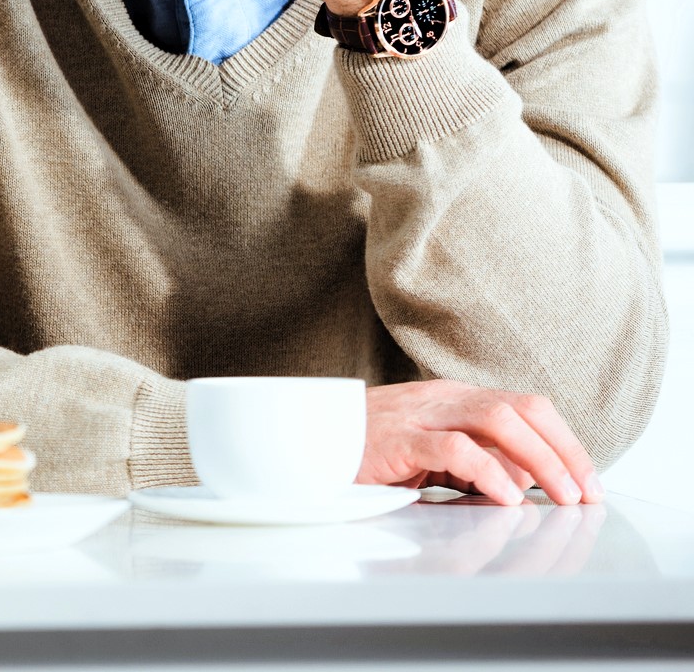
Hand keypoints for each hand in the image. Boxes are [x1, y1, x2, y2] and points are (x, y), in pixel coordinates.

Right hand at [359, 380, 600, 506]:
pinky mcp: (398, 439)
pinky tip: (507, 497)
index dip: (565, 441)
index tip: (588, 481)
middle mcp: (443, 399)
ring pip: (498, 420)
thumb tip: (525, 483)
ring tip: (559, 495)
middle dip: (563, 450)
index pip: (526, 406)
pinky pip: (455, 449)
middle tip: (585, 492)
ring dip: (540, 459)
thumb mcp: (432, 455)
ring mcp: (421, 415)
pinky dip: (490, 472)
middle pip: (521, 409)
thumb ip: (475, 462)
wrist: (307, 441)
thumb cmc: (368, 451)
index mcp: (454, 399)